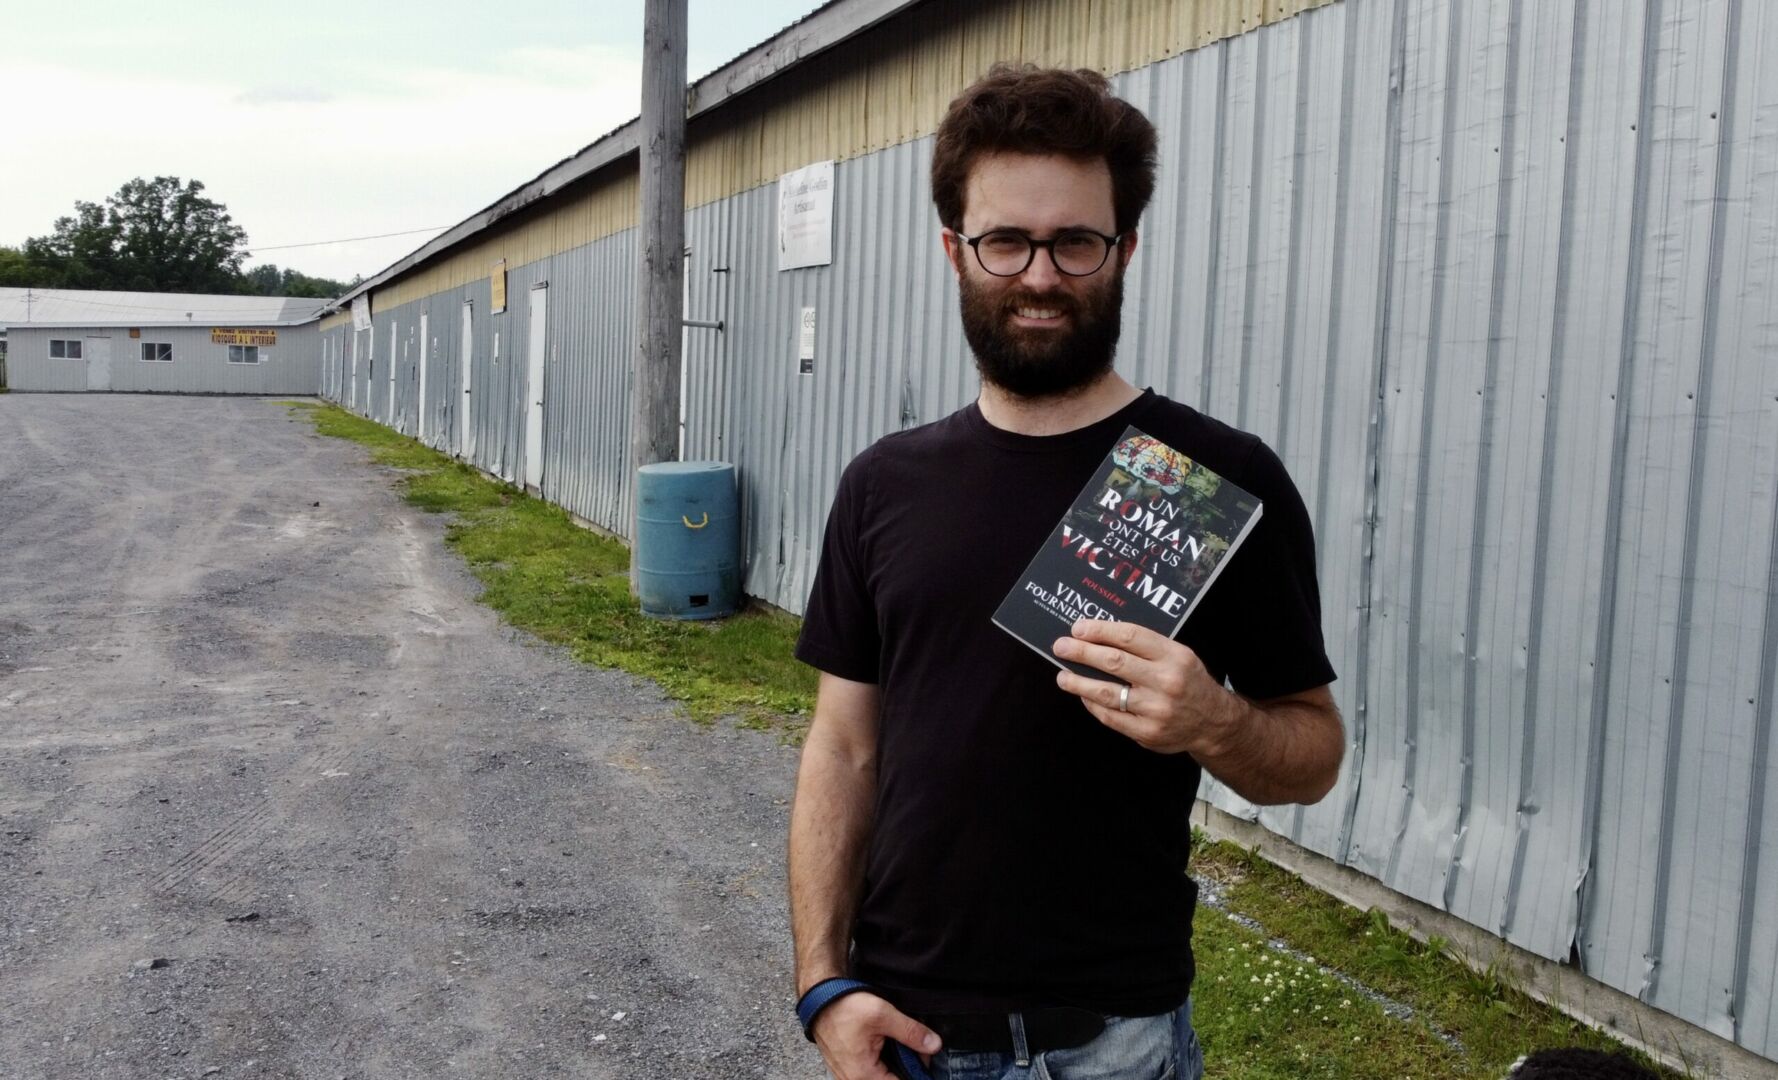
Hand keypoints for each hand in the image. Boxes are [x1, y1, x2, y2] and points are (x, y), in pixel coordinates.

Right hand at [811, 992, 940, 1079]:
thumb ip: (911, 1032)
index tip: (927, 1059)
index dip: (918, 1074)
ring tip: (905, 1044)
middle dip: (910, 1068)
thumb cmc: (843, 1007)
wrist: (819, 997)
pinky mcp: (848, 1067)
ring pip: (883, 1077)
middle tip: (919, 1048)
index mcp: (863, 1076)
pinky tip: (890, 1044)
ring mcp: (849, 1075)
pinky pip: (872, 1072)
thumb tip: (934, 1045)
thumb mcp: (883, 1015)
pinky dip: (886, 1061)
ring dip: (898, 1064)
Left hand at [1052, 618, 1234, 756]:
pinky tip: (1084, 695)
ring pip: (1106, 692)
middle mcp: (1166, 681)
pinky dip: (1092, 704)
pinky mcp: (1147, 732)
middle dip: (1082, 653)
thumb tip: (1101, 635)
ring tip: (1063, 676)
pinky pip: (1111, 716)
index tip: (1078, 628)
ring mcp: (1156, 709)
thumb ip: (1147, 646)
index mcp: (1174, 656)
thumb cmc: (1189, 682)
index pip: (1130, 637)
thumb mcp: (1179, 656)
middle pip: (1114, 662)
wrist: (1214, 723)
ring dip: (1078, 682)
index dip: (1100, 630)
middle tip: (1061, 647)